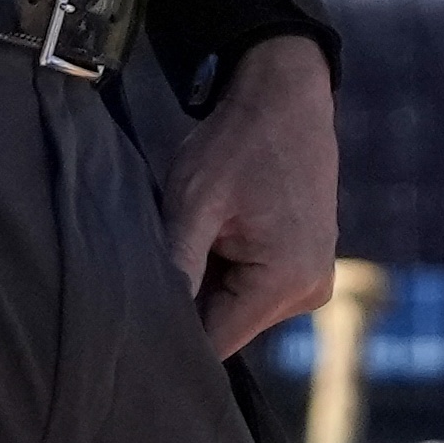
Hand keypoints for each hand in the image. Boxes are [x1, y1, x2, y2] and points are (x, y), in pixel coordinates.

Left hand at [160, 28, 338, 358]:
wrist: (284, 99)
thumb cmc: (237, 144)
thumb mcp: (194, 204)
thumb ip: (176, 268)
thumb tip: (147, 324)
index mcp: (285, 282)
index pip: (214, 343)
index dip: (170, 338)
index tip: (132, 321)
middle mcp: (308, 292)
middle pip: (226, 328)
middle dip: (187, 306)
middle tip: (154, 268)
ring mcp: (311, 281)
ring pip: (236, 310)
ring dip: (205, 285)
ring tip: (189, 240)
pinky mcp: (305, 268)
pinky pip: (252, 290)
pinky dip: (224, 272)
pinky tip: (210, 239)